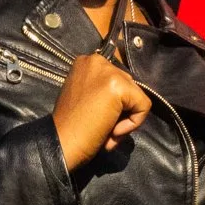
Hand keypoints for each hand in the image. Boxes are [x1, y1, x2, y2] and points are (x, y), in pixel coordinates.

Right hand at [52, 53, 150, 169]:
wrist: (61, 143)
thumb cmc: (70, 127)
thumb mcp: (84, 97)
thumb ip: (102, 91)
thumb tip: (126, 97)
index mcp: (86, 62)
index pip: (116, 79)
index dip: (114, 103)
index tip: (98, 118)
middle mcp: (97, 60)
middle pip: (128, 85)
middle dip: (121, 110)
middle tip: (103, 128)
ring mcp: (108, 72)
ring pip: (137, 96)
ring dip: (125, 118)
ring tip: (106, 131)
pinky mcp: (119, 86)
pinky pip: (143, 106)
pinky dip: (133, 124)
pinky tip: (111, 131)